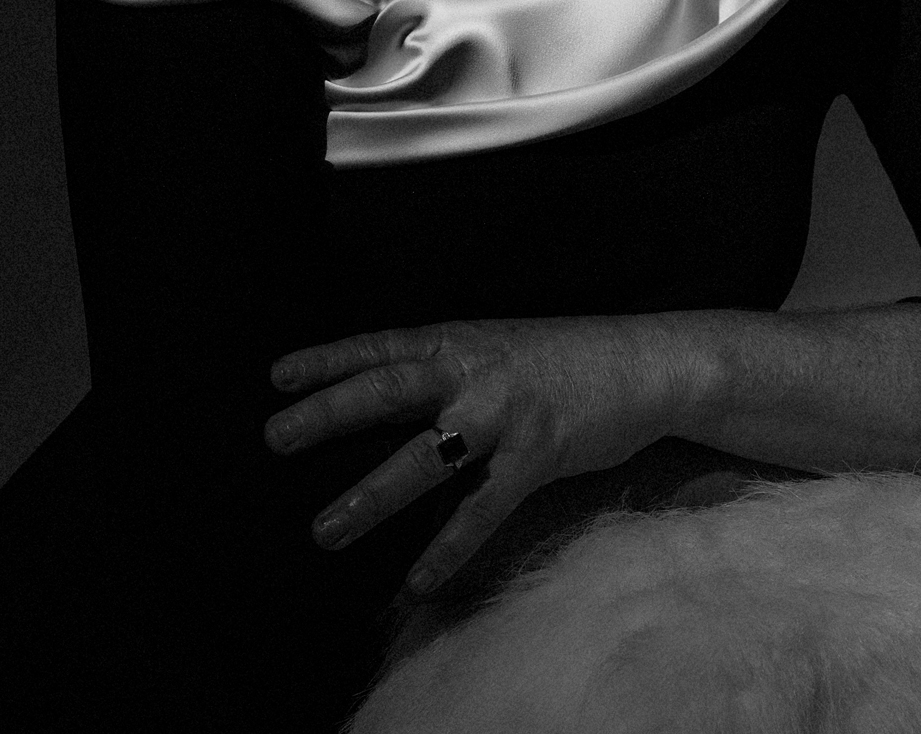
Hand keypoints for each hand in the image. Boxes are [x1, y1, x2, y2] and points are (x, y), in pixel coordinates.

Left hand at [264, 315, 696, 594]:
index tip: (278, 376)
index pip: (381, 346)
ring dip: (371, 494)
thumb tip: (390, 392)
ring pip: (425, 456)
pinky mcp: (537, 455)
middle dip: (329, 414)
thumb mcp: (498, 347)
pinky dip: (448, 547)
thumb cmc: (566, 358)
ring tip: (324, 529)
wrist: (645, 363)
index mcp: (460, 340)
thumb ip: (448, 367)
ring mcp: (504, 413)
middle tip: (275, 436)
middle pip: (388, 390)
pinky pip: (482, 509)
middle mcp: (474, 371)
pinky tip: (418, 580)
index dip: (329, 359)